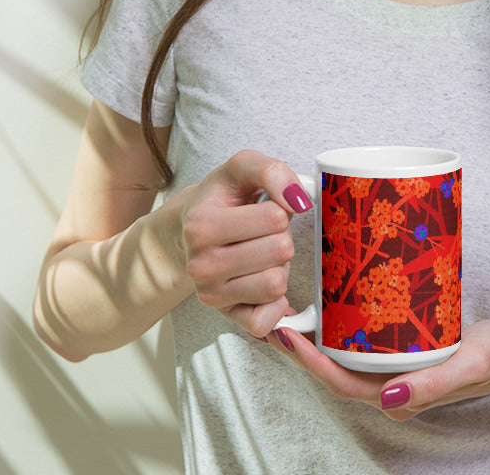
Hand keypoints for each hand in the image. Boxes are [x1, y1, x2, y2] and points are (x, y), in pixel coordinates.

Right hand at [174, 150, 313, 338]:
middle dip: (281, 236)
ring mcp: (211, 294)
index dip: (280, 208)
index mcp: (200, 225)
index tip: (263, 207)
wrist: (190, 229)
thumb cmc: (222, 197)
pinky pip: (266, 321)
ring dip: (279, 266)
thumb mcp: (242, 167)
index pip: (275, 217)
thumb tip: (299, 199)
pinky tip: (263, 281)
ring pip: (277, 284)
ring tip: (260, 253)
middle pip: (281, 251)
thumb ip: (272, 171)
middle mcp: (200, 265)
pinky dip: (275, 302)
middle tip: (262, 232)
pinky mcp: (226, 316)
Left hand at [263, 318, 489, 417]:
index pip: (340, 382)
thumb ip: (433, 386)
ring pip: (345, 356)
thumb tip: (387, 398)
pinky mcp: (400, 353)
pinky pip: (362, 344)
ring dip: (318, 335)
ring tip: (294, 304)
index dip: (309, 361)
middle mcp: (388, 387)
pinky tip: (333, 302)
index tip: (285, 332)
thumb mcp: (470, 366)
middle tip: (277, 311)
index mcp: (398, 397)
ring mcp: (394, 371)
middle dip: (302, 346)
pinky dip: (341, 327)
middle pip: (334, 369)